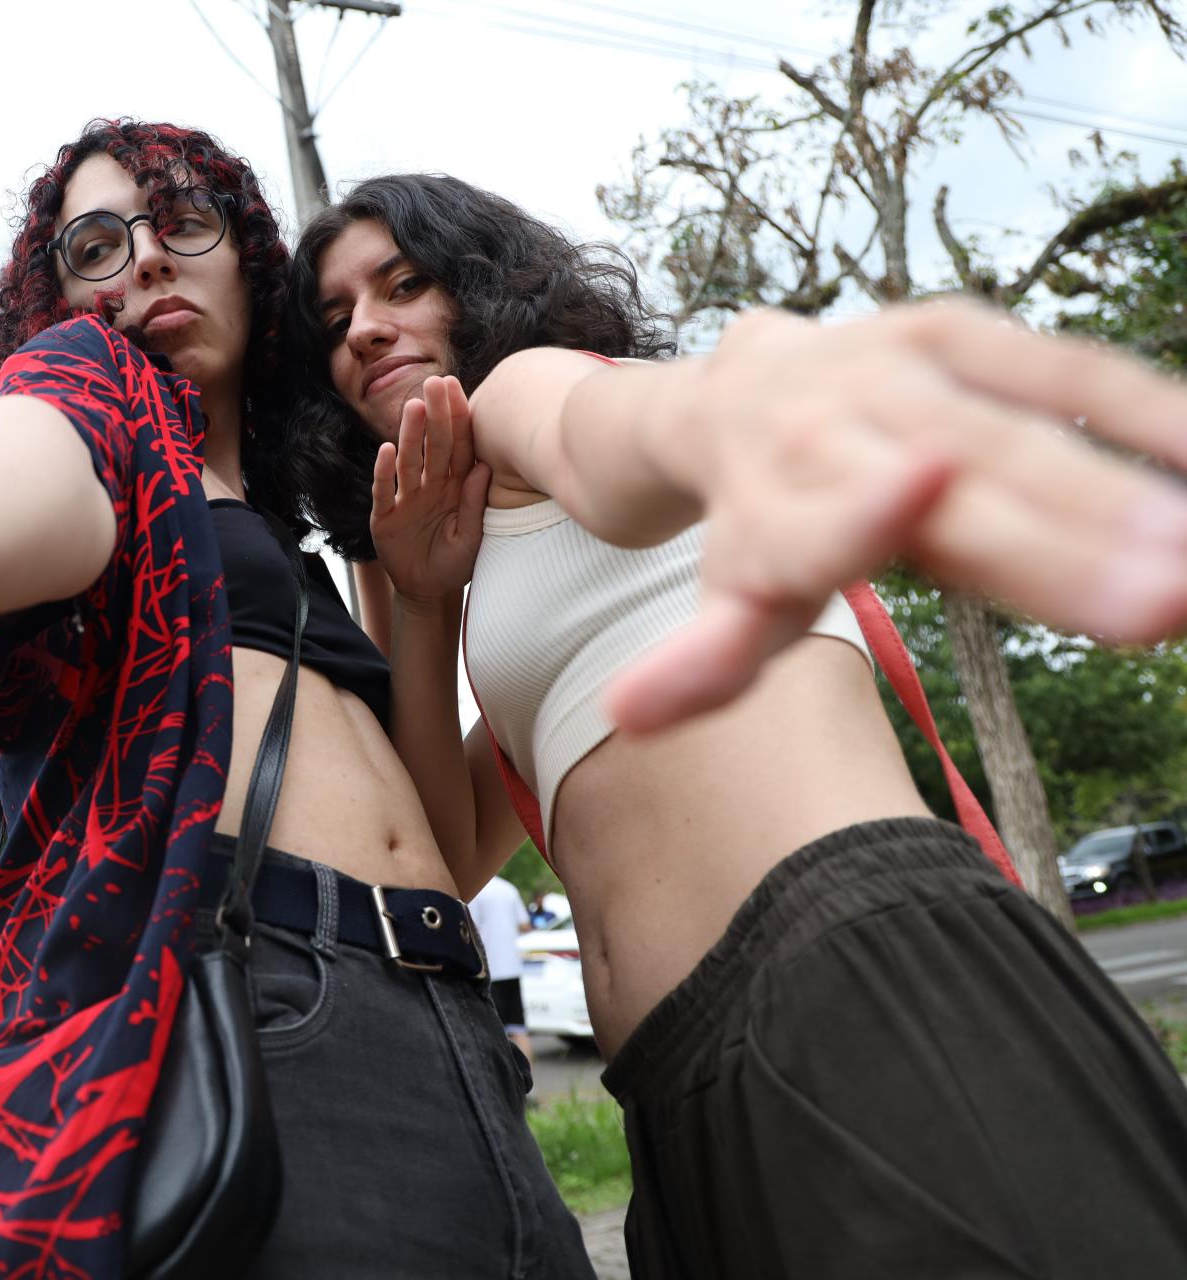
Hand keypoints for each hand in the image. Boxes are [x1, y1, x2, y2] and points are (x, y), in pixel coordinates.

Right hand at [368, 376, 491, 608]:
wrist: (428, 591)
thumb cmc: (454, 561)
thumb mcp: (472, 537)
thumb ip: (476, 503)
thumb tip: (485, 467)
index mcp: (455, 486)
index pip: (459, 446)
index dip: (458, 418)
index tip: (458, 388)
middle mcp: (430, 485)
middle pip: (433, 445)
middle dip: (435, 415)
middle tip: (434, 383)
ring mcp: (406, 498)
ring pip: (409, 461)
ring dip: (410, 435)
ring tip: (414, 408)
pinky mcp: (384, 516)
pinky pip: (384, 490)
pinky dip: (384, 472)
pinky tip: (386, 451)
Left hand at [608, 300, 1186, 731]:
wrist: (723, 393)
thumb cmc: (749, 526)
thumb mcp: (725, 603)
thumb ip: (699, 665)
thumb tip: (627, 716)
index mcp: (769, 509)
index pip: (813, 526)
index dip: (863, 513)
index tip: (924, 490)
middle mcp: (826, 429)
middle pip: (951, 491)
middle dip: (1057, 543)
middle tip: (1162, 604)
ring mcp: (890, 368)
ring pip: (1013, 431)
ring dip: (1118, 490)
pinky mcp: (949, 329)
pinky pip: (1055, 367)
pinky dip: (1136, 408)